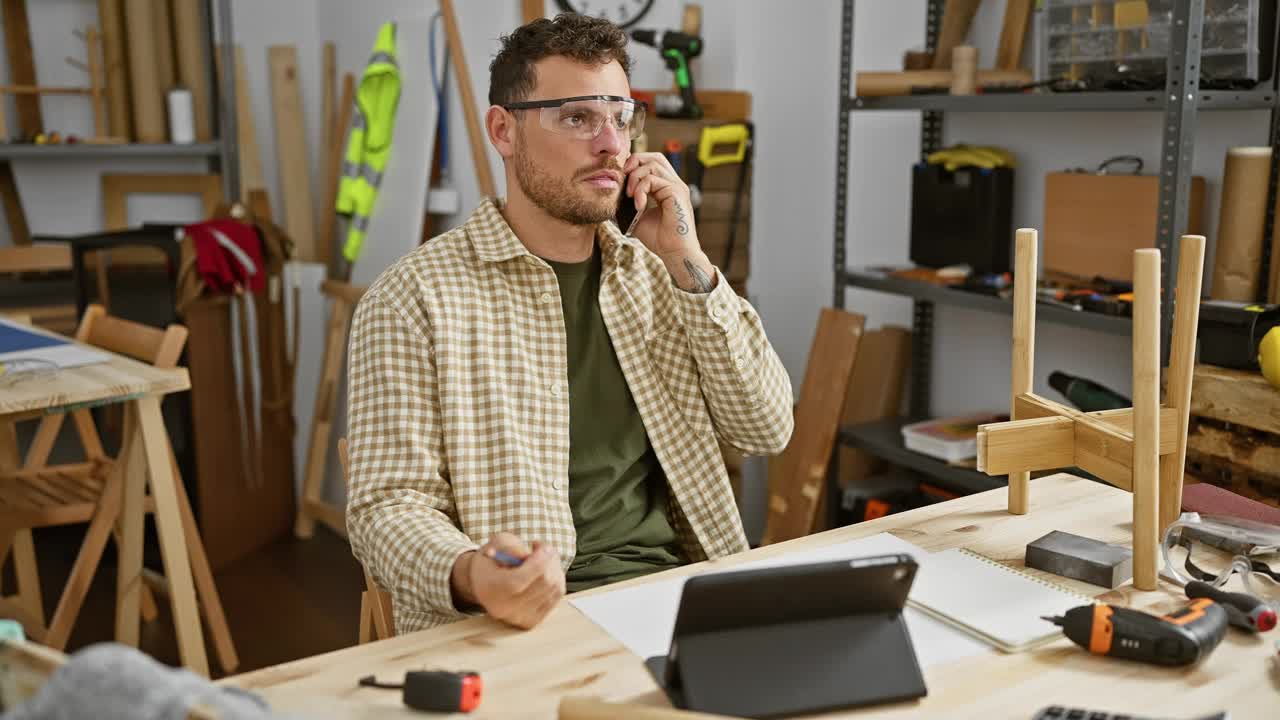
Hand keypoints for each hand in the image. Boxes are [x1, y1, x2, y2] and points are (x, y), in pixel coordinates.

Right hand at [450, 532, 564, 629]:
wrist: (483, 581)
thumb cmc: (492, 559)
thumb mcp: (497, 544)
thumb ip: (514, 547)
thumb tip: (536, 554)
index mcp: (491, 589)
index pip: (520, 580)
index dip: (538, 560)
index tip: (542, 546)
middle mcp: (504, 608)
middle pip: (542, 583)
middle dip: (549, 561)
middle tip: (544, 549)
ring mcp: (519, 617)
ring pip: (553, 589)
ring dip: (555, 569)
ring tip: (544, 560)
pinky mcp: (532, 620)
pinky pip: (556, 597)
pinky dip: (557, 580)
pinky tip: (547, 572)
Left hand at [622, 153, 716, 292]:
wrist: (674, 253)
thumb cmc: (659, 239)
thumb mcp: (637, 218)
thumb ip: (628, 205)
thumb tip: (611, 196)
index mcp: (667, 188)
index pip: (652, 163)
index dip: (635, 166)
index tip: (622, 181)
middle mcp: (674, 184)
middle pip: (654, 157)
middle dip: (635, 163)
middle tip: (623, 180)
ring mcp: (677, 186)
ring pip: (652, 165)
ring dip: (635, 177)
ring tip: (629, 196)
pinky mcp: (677, 192)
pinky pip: (652, 180)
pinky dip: (640, 190)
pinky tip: (638, 205)